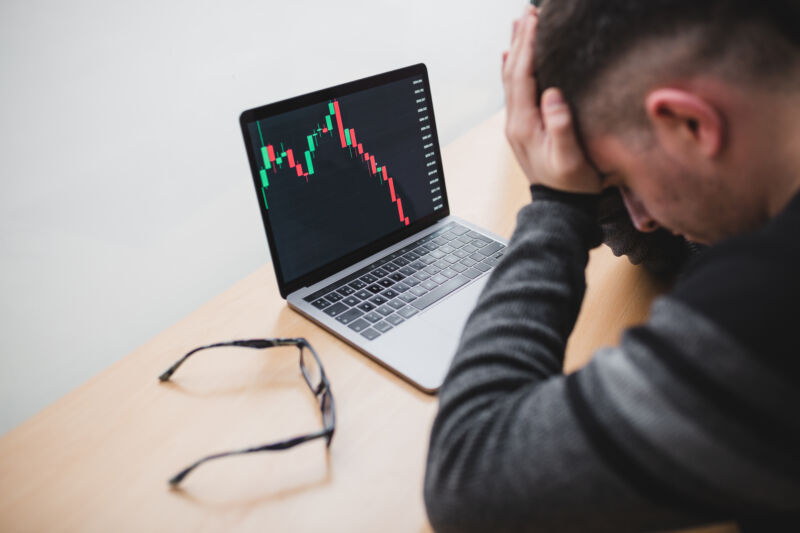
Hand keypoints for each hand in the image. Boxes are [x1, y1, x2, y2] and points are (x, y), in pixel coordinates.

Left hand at [502, 7, 601, 193]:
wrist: (559, 206)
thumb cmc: (571, 184)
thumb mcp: (570, 159)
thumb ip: (561, 127)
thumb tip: (552, 95)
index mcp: (524, 125)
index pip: (522, 77)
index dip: (527, 47)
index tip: (534, 21)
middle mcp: (515, 121)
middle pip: (512, 72)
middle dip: (520, 40)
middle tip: (528, 12)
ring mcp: (516, 123)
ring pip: (511, 78)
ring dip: (515, 49)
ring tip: (520, 23)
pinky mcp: (522, 125)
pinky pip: (514, 90)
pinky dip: (512, 68)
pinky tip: (509, 55)